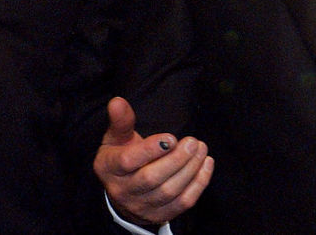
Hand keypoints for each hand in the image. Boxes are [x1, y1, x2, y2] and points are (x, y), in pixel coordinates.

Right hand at [94, 97, 211, 226]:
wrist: (123, 192)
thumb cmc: (121, 156)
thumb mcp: (116, 137)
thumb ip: (121, 120)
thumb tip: (118, 101)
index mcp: (109, 167)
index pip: (128, 161)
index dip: (151, 149)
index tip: (171, 138)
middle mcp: (123, 190)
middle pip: (152, 178)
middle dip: (176, 160)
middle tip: (193, 142)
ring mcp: (141, 206)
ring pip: (169, 191)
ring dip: (190, 170)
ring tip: (201, 149)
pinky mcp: (159, 215)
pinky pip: (182, 203)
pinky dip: (198, 184)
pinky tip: (206, 165)